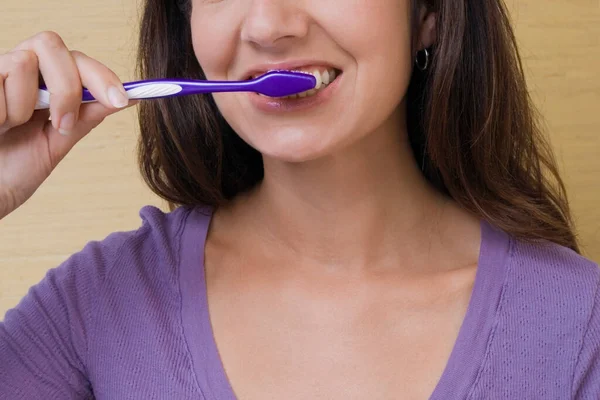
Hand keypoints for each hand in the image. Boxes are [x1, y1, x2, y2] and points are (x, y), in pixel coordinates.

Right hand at [0, 31, 136, 218]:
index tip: (121, 100)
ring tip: (10, 128)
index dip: (101, 75)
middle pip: (51, 44)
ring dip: (24, 107)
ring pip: (22, 63)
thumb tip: (129, 99)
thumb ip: (87, 116)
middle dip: (66, 88)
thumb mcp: (58, 142)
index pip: (76, 59)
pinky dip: (1, 113)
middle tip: (62, 125)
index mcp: (42, 80)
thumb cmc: (14, 167)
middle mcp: (17, 68)